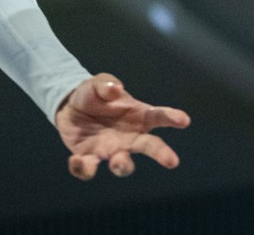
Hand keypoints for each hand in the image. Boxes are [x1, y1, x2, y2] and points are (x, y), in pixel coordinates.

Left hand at [56, 75, 189, 179]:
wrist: (69, 108)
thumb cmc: (93, 95)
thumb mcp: (97, 83)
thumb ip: (106, 84)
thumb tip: (116, 89)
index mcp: (137, 117)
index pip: (159, 117)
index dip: (172, 118)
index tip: (184, 120)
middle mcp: (128, 138)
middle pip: (149, 147)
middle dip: (161, 154)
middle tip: (172, 161)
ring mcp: (110, 151)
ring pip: (122, 165)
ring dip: (122, 165)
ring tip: (118, 161)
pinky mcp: (89, 159)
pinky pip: (89, 170)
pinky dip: (84, 168)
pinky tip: (76, 160)